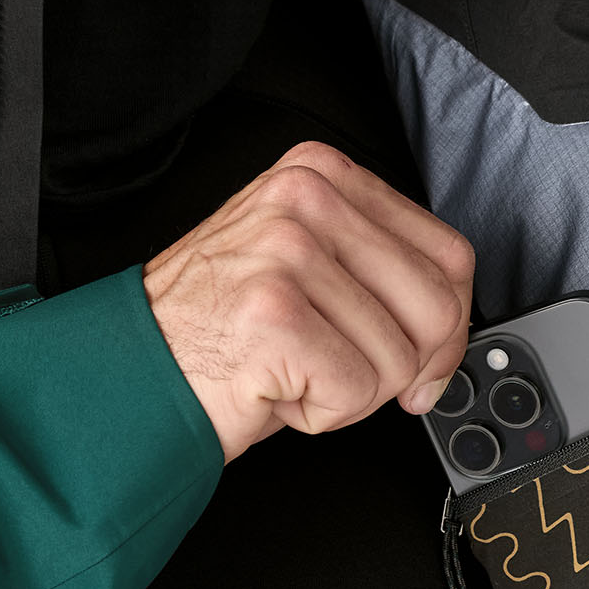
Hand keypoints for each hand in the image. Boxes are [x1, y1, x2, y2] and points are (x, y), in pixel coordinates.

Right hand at [142, 140, 475, 465]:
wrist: (133, 372)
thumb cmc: (221, 331)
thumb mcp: (307, 265)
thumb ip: (382, 267)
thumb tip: (455, 321)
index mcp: (323, 174)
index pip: (449, 254)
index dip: (450, 326)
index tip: (427, 360)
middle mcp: (305, 199)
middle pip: (436, 307)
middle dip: (408, 367)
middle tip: (352, 376)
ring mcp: (287, 252)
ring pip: (398, 358)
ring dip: (352, 391)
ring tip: (294, 369)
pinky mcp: (273, 313)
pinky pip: (356, 392)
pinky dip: (322, 414)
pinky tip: (276, 388)